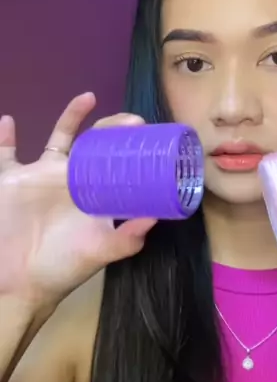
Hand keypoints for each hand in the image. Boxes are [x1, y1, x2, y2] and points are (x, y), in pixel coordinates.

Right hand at [0, 93, 155, 313]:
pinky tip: (8, 121)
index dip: (129, 145)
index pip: (116, 161)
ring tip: (86, 97)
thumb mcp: (99, 252)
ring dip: (70, 117)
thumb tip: (156, 219)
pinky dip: (5, 138)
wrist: (18, 283)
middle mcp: (70, 180)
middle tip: (131, 119)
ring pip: (57, 139)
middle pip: (94, 144)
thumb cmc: (61, 267)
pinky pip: (5, 154)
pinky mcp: (11, 180)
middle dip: (111, 127)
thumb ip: (126, 239)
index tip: (144, 131)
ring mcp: (41, 177)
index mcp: (92, 193)